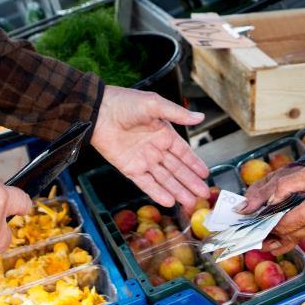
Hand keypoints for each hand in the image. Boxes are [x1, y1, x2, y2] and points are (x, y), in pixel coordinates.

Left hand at [92, 85, 208, 207]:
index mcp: (164, 134)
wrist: (99, 111)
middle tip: (203, 194)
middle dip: (190, 182)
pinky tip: (169, 201)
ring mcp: (143, 160)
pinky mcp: (129, 168)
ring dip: (178, 190)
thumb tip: (200, 117)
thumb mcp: (155, 104)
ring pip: (164, 179)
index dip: (195, 164)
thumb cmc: (126, 102)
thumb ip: (177, 114)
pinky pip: (146, 183)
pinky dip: (157, 192)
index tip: (206, 175)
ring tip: (190, 202)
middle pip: (177, 169)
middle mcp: (156, 149)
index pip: (184, 153)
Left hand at [239, 161, 304, 252]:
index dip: (262, 221)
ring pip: (296, 237)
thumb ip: (279, 187)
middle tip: (251, 224)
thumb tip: (254, 203)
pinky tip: (286, 230)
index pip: (278, 224)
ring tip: (265, 225)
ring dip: (282, 230)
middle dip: (268, 228)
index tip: (249, 217)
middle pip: (285, 234)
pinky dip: (297, 232)